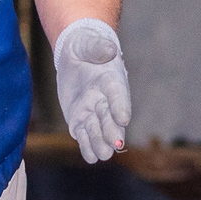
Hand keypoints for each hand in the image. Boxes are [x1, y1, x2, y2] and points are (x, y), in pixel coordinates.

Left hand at [52, 18, 130, 162]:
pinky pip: (84, 136)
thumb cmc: (86, 46)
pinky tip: (90, 156)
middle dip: (113, 131)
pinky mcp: (79, 119)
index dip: (120, 106)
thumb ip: (98, 48)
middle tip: (116, 144)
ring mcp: (93, 112)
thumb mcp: (88, 43)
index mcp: (112, 80)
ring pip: (98, 131)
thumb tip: (109, 49)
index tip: (124, 117)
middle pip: (110, 118)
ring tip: (103, 154)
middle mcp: (105, 100)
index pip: (118, 95)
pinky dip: (87, 146)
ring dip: (101, 143)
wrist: (76, 55)